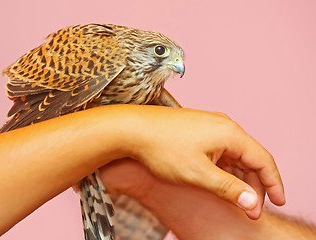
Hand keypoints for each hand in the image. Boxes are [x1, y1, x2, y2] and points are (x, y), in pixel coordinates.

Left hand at [116, 106, 284, 217]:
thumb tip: (253, 202)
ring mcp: (209, 126)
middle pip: (250, 157)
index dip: (274, 183)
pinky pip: (220, 150)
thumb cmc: (162, 147)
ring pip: (234, 154)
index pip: (263, 160)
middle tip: (250, 208)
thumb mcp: (198, 173)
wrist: (132, 128)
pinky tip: (219, 181)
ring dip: (238, 176)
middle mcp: (223, 125)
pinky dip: (225, 167)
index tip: (279, 202)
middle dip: (254, 184)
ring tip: (235, 198)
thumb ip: (228, 188)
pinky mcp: (197, 129)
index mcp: (229, 133)